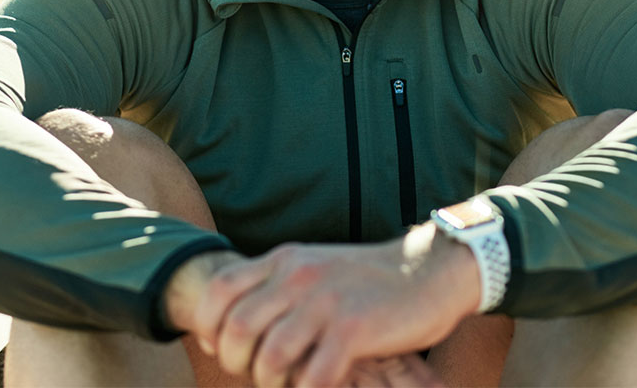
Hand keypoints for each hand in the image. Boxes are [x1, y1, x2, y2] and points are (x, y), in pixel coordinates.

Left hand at [174, 224, 481, 386]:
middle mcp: (299, 276)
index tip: (217, 347)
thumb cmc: (367, 281)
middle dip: (235, 362)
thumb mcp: (314, 268)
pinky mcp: (354, 328)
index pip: (220, 288)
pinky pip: (313, 376)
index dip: (208, 324)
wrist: (428, 270)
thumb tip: (228, 327)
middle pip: (237, 328)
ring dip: (270, 382)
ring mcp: (326, 302)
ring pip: (270, 357)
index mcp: (285, 260)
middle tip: (253, 372)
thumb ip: (275, 287)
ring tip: (285, 384)